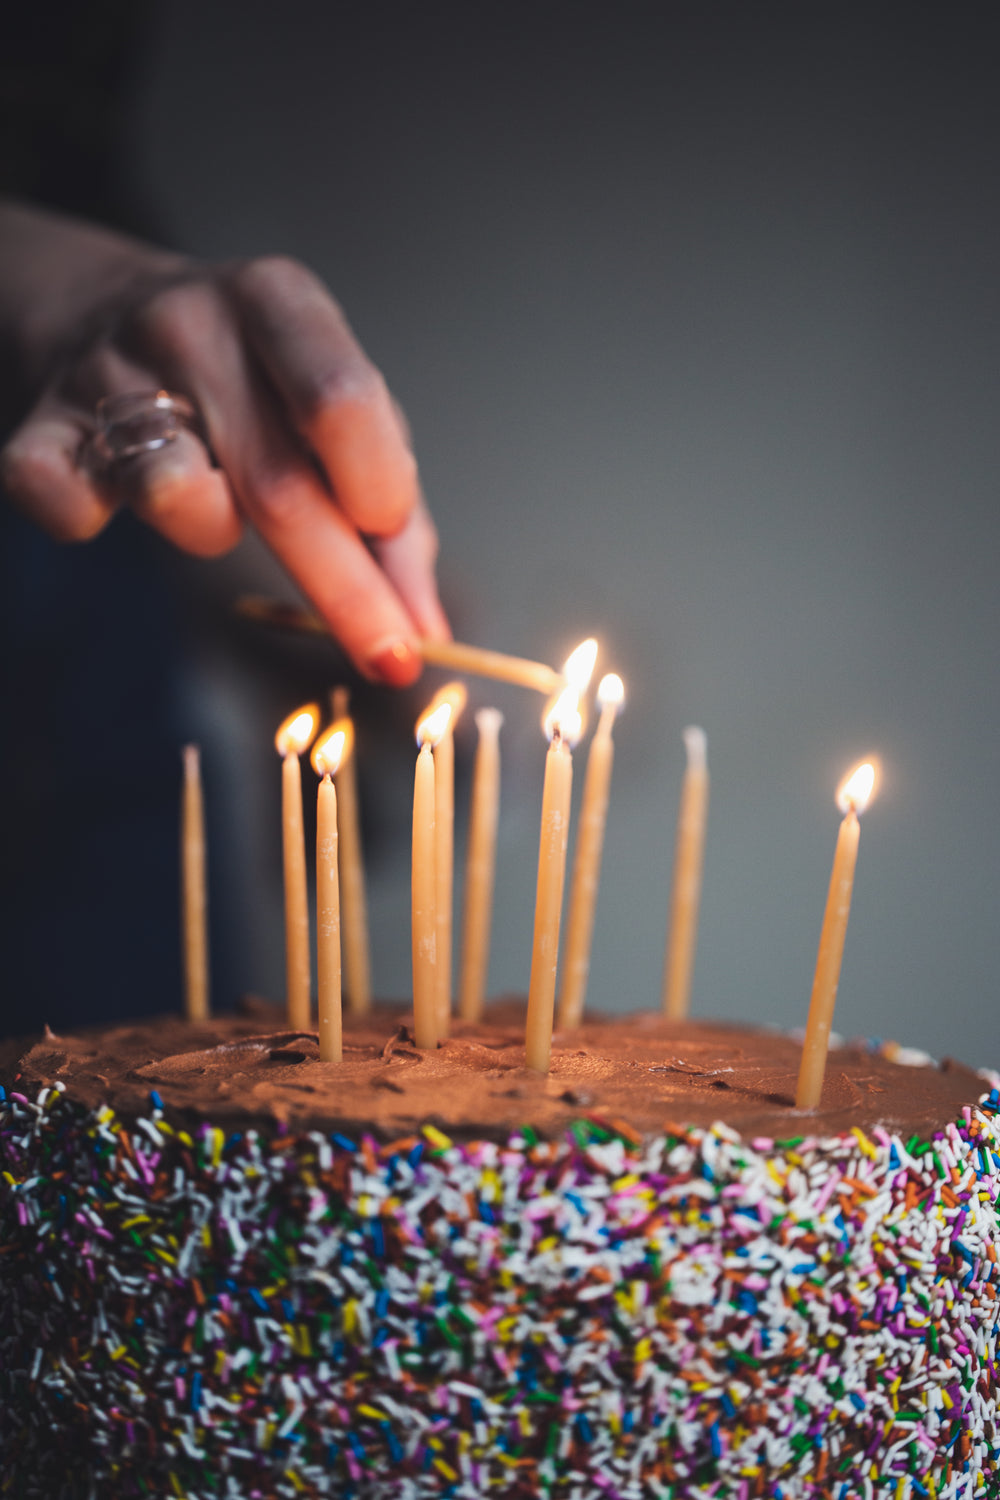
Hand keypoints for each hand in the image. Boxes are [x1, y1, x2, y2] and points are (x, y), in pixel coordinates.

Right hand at [0, 202, 448, 683]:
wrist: (100, 304)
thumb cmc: (249, 381)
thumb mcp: (334, 416)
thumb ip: (391, 520)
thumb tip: (426, 630)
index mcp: (279, 303)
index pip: (342, 399)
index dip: (380, 490)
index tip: (397, 549)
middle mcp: (192, 323)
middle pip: (278, 480)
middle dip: (346, 590)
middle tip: (389, 658)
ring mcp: (106, 368)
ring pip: (175, 495)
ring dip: (211, 534)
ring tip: (213, 505)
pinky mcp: (39, 423)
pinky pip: (64, 502)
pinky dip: (89, 522)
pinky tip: (110, 504)